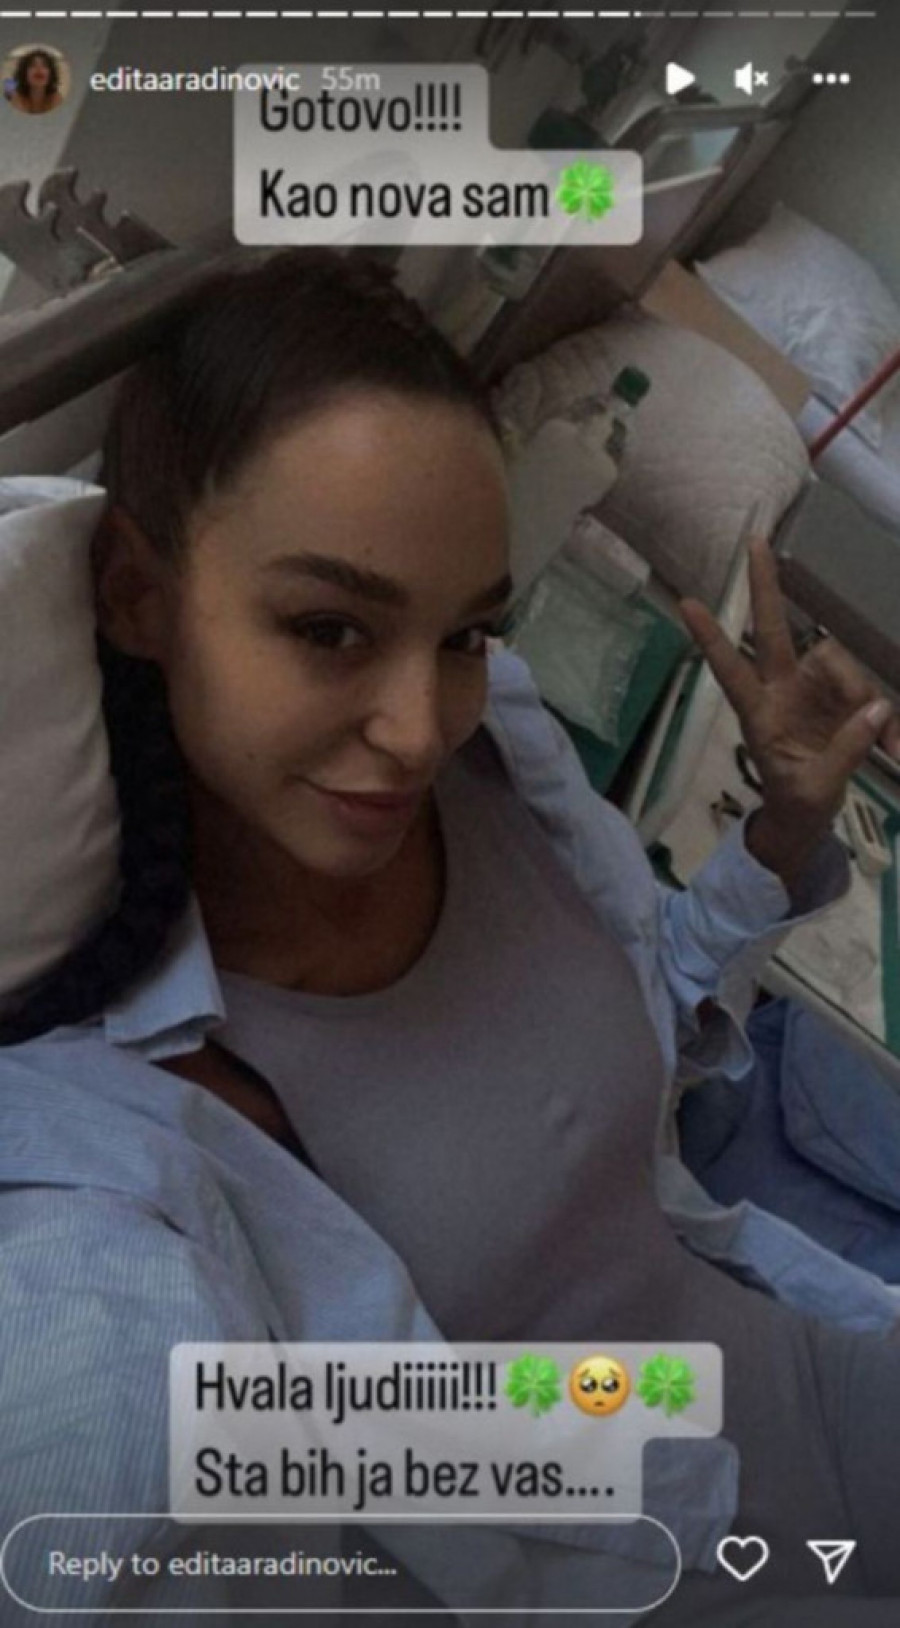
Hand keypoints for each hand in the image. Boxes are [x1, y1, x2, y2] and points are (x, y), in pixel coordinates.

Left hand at [679, 537, 899, 890]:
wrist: (807, 819)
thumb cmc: (795, 803)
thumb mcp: (814, 790)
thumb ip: (845, 751)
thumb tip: (877, 709)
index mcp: (759, 714)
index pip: (730, 670)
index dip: (712, 639)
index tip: (686, 603)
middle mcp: (782, 690)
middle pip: (774, 631)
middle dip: (765, 587)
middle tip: (755, 540)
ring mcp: (812, 690)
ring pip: (840, 667)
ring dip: (866, 702)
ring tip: (890, 750)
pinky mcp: (843, 699)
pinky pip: (869, 694)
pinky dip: (887, 722)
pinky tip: (895, 751)